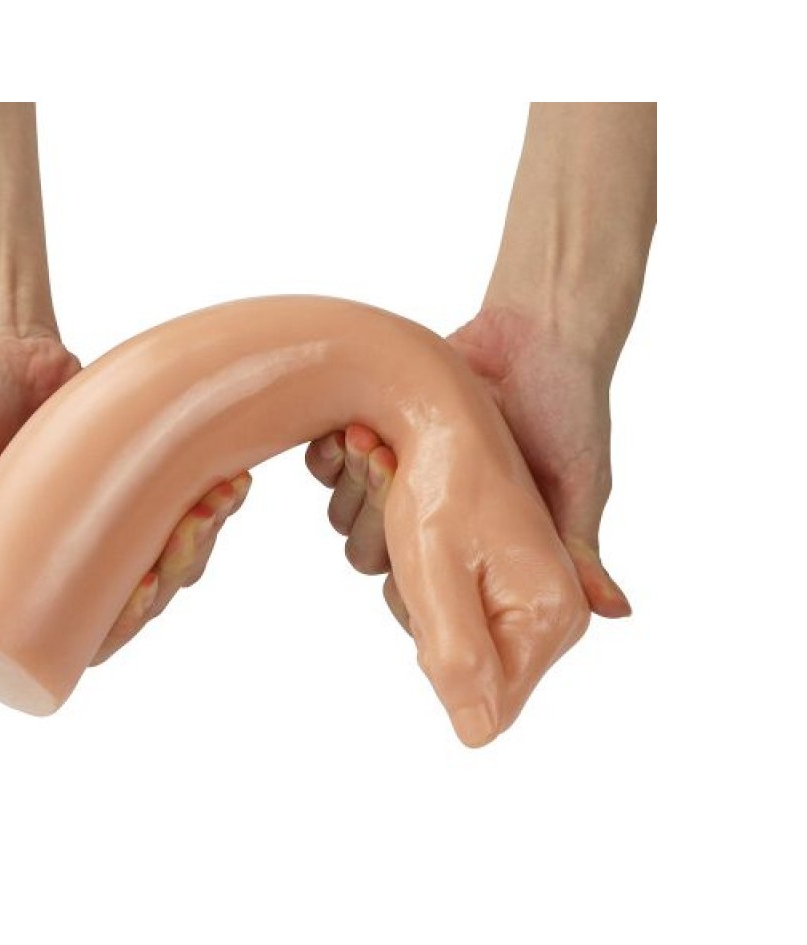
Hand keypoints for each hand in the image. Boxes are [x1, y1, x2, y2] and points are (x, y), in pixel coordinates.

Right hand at [0, 332, 251, 664]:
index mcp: (33, 580)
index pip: (88, 635)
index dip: (126, 628)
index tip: (142, 595)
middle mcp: (82, 559)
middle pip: (147, 596)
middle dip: (178, 572)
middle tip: (187, 532)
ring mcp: (120, 521)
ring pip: (180, 555)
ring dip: (207, 537)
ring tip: (219, 497)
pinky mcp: (147, 479)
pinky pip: (195, 502)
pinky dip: (221, 497)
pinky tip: (235, 479)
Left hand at [305, 304, 630, 639]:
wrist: (535, 331)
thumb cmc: (566, 409)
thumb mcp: (579, 485)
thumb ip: (581, 549)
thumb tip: (617, 613)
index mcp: (478, 550)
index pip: (430, 600)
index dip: (415, 584)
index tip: (417, 540)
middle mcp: (436, 525)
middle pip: (376, 560)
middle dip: (380, 516)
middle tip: (391, 466)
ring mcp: (401, 484)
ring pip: (347, 519)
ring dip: (355, 482)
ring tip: (372, 439)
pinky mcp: (372, 442)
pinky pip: (327, 471)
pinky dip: (331, 457)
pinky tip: (349, 431)